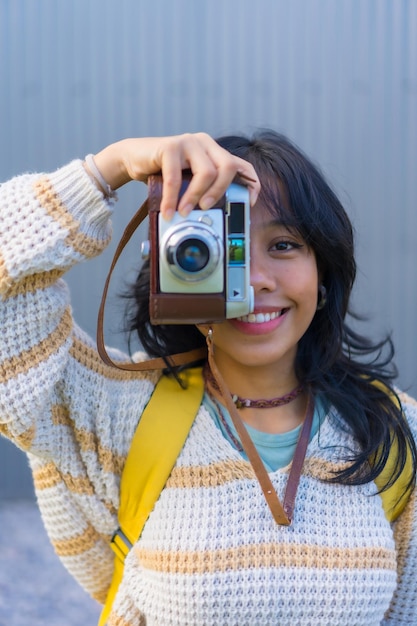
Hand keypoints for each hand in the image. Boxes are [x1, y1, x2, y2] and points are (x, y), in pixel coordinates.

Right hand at [92, 133, 259, 218]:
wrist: (132, 159)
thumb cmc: (163, 174)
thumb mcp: (188, 182)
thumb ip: (202, 190)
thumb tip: (216, 217)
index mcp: (214, 152)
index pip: (242, 165)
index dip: (251, 184)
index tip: (249, 204)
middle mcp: (205, 143)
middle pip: (228, 167)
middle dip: (220, 193)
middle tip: (206, 209)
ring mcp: (188, 142)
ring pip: (206, 172)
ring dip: (195, 198)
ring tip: (183, 213)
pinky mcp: (170, 146)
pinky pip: (176, 177)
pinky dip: (172, 198)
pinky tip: (167, 211)